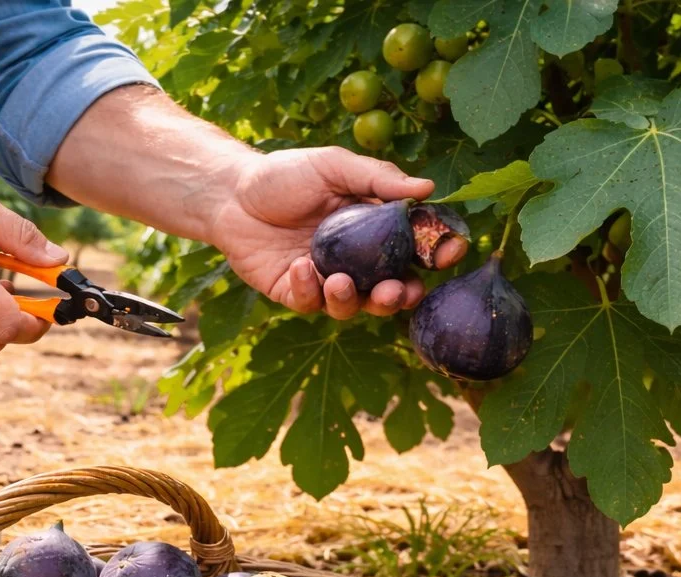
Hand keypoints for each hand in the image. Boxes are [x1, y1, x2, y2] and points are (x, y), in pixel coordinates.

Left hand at [208, 148, 466, 318]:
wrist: (231, 193)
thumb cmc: (284, 175)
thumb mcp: (334, 166)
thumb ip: (378, 178)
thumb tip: (427, 188)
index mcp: (374, 229)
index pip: (414, 249)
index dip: (435, 255)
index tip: (449, 254)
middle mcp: (355, 260)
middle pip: (390, 290)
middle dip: (397, 297)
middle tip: (395, 292)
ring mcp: (326, 280)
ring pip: (352, 306)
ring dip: (352, 300)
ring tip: (338, 282)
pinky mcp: (295, 294)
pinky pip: (310, 304)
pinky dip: (308, 290)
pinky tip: (298, 268)